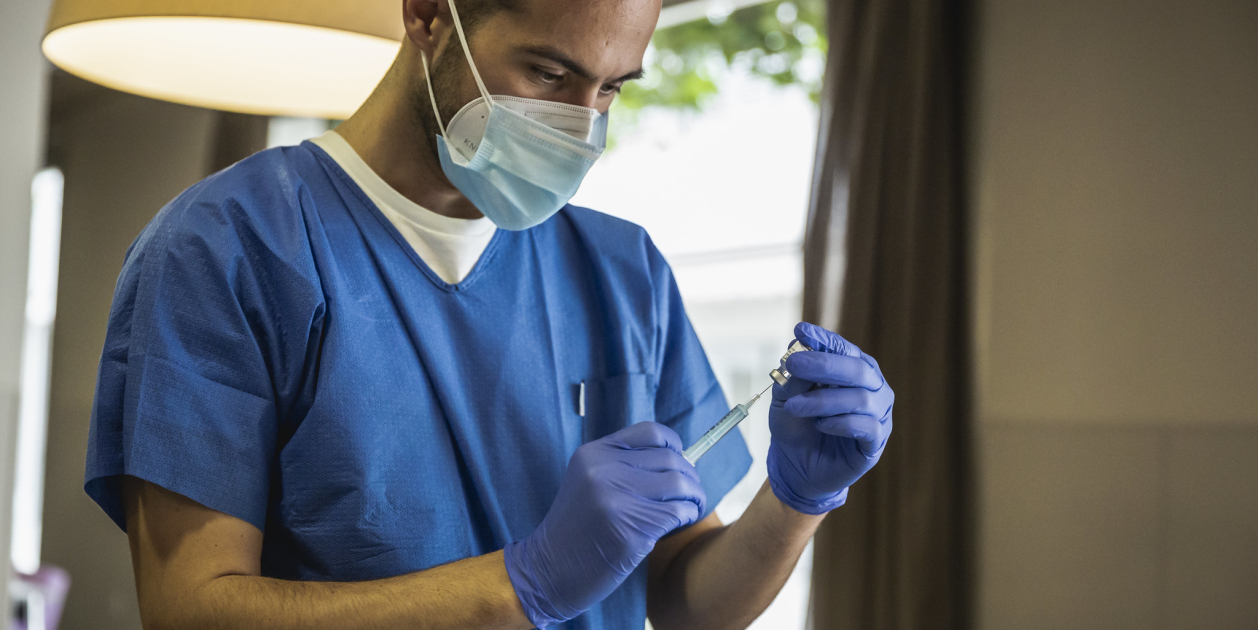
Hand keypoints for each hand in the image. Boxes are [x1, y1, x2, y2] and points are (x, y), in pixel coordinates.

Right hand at [504, 422, 705, 627]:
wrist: (548, 571)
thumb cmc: (577, 529)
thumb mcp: (588, 482)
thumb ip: (622, 465)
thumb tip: (678, 458)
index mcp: (593, 454)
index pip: (650, 432)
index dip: (673, 444)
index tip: (680, 459)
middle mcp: (604, 471)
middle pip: (670, 459)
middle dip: (689, 476)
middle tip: (690, 493)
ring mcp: (616, 501)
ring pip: (680, 483)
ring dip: (694, 496)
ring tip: (690, 508)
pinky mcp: (630, 531)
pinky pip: (678, 512)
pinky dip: (687, 516)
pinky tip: (680, 524)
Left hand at [766, 322, 893, 514]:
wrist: (796, 465)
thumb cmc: (796, 424)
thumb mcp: (785, 397)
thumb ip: (794, 376)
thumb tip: (797, 348)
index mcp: (852, 369)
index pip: (843, 348)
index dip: (823, 339)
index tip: (800, 331)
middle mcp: (871, 387)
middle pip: (857, 369)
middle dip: (823, 364)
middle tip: (793, 364)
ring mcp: (878, 414)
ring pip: (860, 399)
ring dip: (822, 401)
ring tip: (794, 406)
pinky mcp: (875, 441)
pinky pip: (866, 427)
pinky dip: (839, 423)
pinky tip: (819, 425)